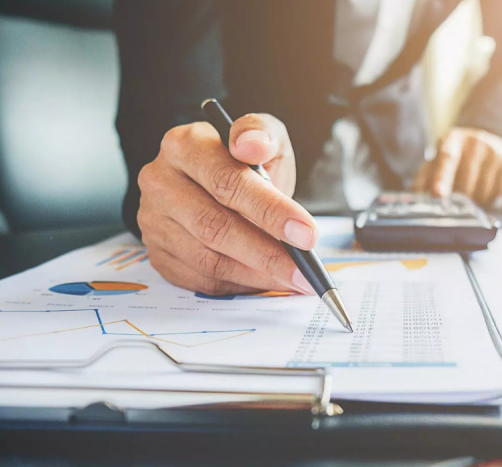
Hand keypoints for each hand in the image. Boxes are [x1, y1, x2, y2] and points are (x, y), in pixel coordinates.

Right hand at [137, 113, 318, 296]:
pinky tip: (265, 280)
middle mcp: (160, 181)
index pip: (227, 180)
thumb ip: (262, 134)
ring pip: (208, 259)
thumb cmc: (245, 162)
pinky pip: (200, 279)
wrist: (222, 184)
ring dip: (256, 274)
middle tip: (303, 268)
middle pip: (214, 225)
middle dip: (267, 252)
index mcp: (184, 144)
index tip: (306, 233)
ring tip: (292, 278)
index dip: (270, 210)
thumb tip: (251, 144)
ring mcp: (154, 221)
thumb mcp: (264, 137)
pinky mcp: (158, 253)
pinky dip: (238, 284)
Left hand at [413, 127, 501, 204]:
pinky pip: (497, 192)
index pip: (447, 158)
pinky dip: (488, 199)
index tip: (437, 194)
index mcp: (453, 139)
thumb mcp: (436, 160)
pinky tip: (483, 190)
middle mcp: (476, 142)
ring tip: (469, 194)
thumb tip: (415, 198)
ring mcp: (495, 150)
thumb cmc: (455, 154)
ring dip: (474, 201)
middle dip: (458, 198)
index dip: (441, 178)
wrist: (484, 138)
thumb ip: (424, 178)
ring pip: (483, 190)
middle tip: (453, 201)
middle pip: (466, 180)